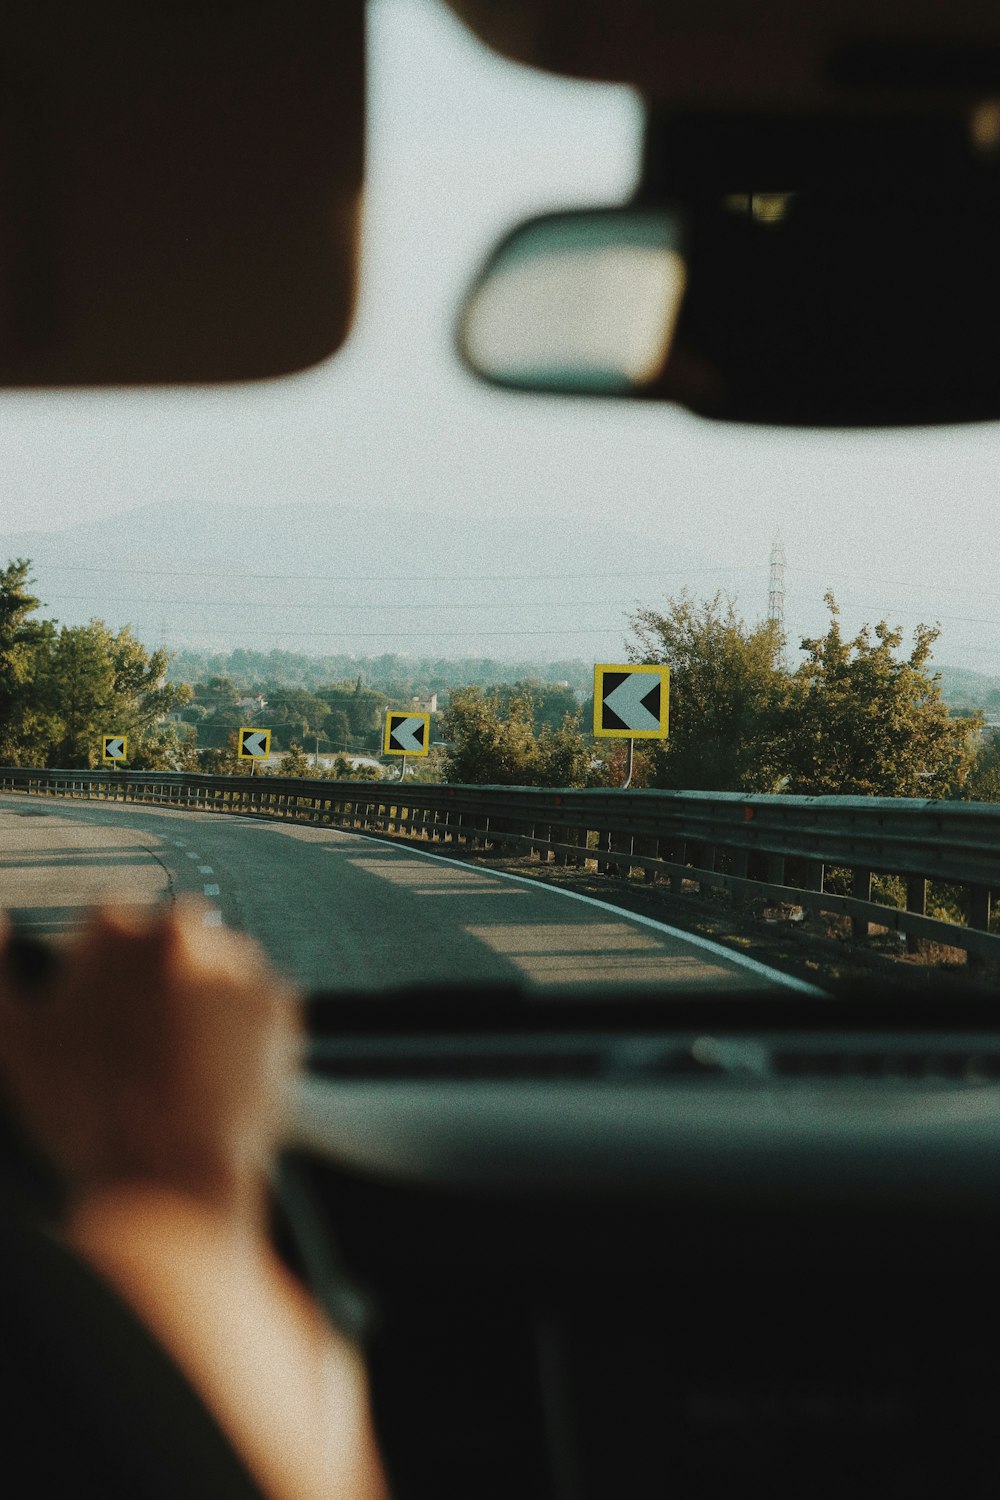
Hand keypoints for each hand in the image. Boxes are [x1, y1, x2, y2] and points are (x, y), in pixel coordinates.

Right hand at [0, 902, 302, 1223]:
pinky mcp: (281, 999)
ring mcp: (237, 960)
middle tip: (144, 1055)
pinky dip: (242, 1033)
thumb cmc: (80, 1111)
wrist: (167, 1178)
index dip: (101, 987)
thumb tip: (0, 917)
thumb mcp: (10, 1038)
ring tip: (179, 1070)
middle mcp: (180, 926)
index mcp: (112, 924)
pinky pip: (257, 1006)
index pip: (108, 935)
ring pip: (215, 971)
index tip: (104, 1032)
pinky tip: (215, 1075)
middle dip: (156, 987)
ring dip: (202, 1004)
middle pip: (165, 948)